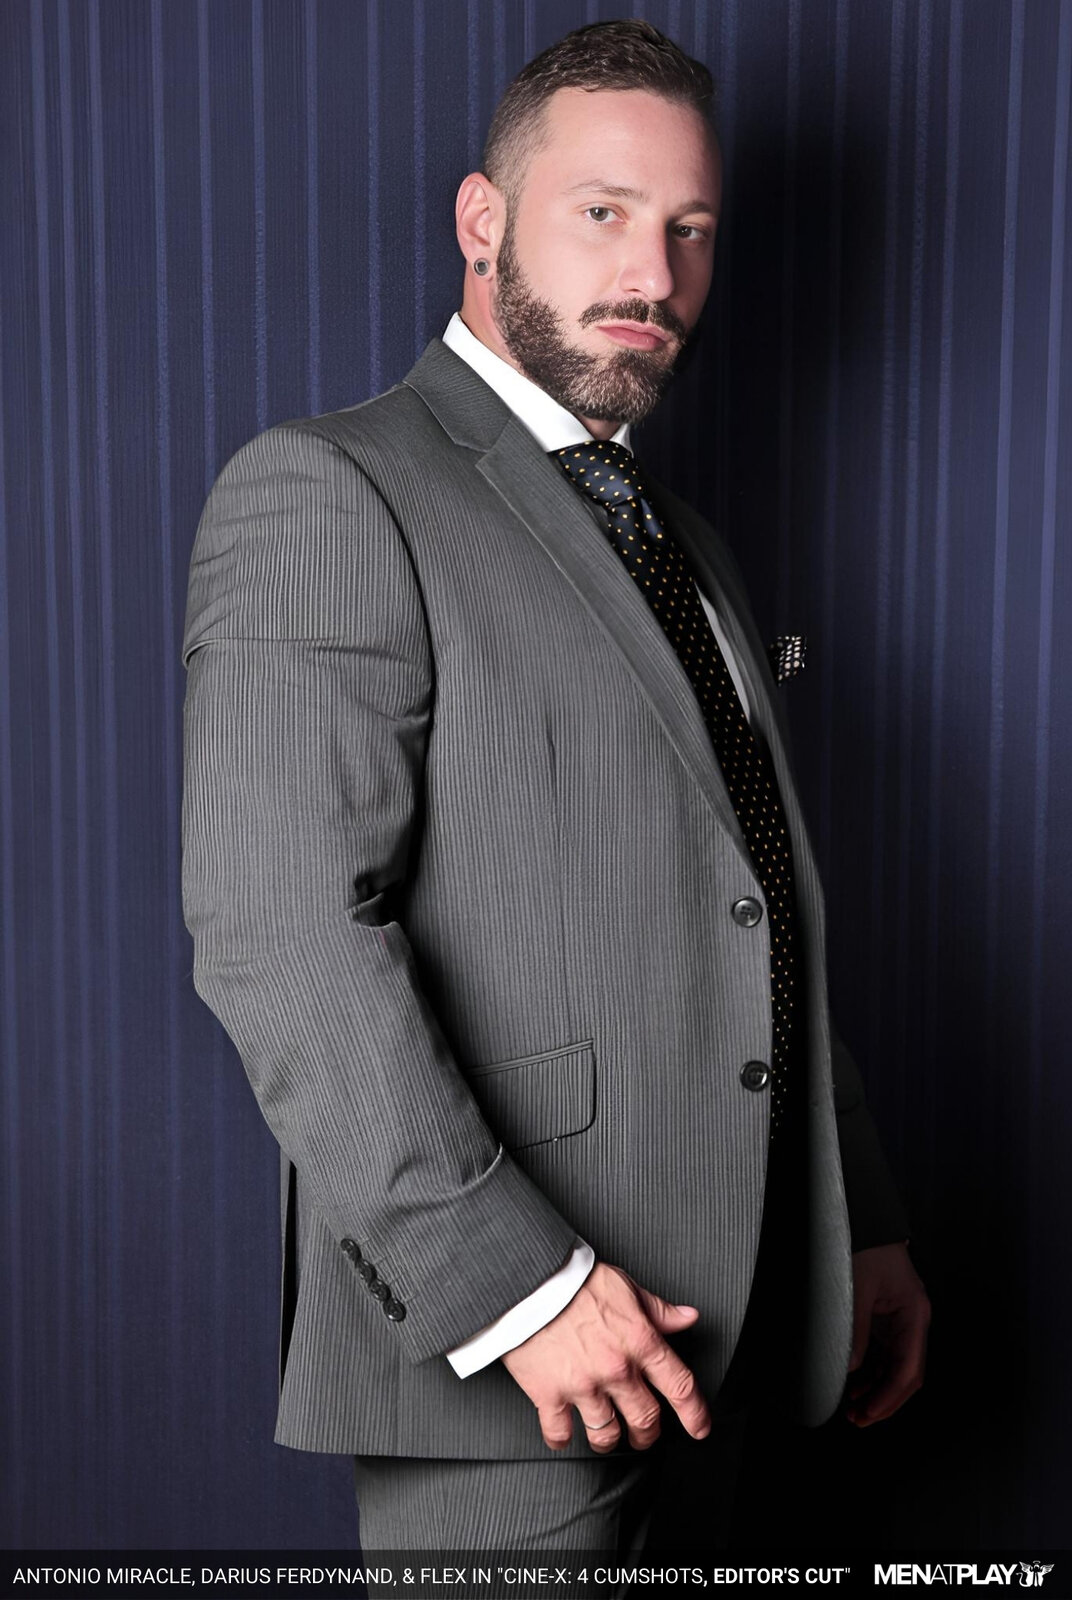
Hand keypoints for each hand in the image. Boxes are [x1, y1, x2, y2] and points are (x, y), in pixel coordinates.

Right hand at [501, 1262, 710, 1453]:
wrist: (527, 1281)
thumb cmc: (573, 1281)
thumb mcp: (624, 1286)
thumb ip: (657, 1309)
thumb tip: (686, 1317)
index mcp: (639, 1341)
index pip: (679, 1386)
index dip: (694, 1413)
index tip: (699, 1427)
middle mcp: (615, 1368)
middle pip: (645, 1419)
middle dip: (648, 1433)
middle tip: (643, 1433)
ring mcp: (582, 1385)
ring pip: (607, 1434)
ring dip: (610, 1439)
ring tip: (607, 1435)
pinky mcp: (549, 1394)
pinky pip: (560, 1433)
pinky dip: (562, 1439)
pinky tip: (563, 1433)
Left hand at [845, 1241, 930, 1425]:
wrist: (865, 1219)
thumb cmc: (866, 1245)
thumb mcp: (857, 1287)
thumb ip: (855, 1329)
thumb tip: (851, 1367)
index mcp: (915, 1313)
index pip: (908, 1369)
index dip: (889, 1396)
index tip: (869, 1412)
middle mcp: (913, 1320)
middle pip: (906, 1374)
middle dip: (884, 1400)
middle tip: (858, 1418)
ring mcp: (902, 1320)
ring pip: (895, 1368)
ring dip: (876, 1390)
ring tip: (853, 1407)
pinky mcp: (888, 1318)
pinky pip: (884, 1354)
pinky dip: (872, 1373)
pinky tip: (856, 1385)